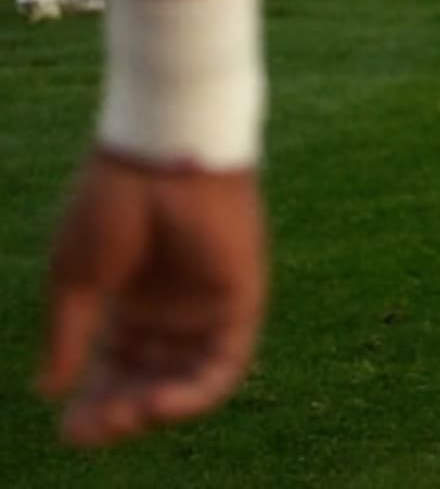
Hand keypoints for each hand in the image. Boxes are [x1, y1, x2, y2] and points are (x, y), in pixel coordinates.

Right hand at [36, 156, 265, 448]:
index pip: (117, 367)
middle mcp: (174, 307)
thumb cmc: (110, 204)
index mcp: (133, 299)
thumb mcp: (76, 280)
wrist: (157, 154)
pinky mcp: (242, 299)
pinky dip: (196, 393)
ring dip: (154, 409)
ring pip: (186, 379)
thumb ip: (69, 336)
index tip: (66, 431)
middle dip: (119, 412)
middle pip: (150, 379)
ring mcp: (209, 304)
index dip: (93, 402)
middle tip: (88, 431)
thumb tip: (50, 391)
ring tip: (121, 419)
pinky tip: (157, 405)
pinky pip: (226, 362)